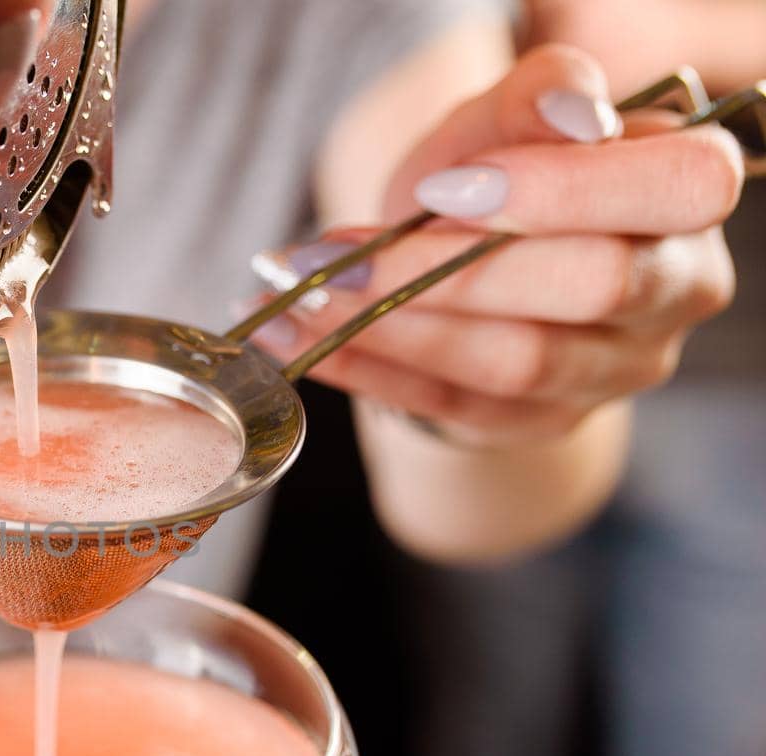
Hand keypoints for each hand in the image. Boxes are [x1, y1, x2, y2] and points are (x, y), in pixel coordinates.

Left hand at [253, 45, 744, 445]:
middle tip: (334, 256)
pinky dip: (372, 373)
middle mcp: (679, 287)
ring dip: (394, 329)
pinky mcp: (550, 420)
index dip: (559, 190)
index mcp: (690, 191)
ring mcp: (620, 367)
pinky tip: (305, 344)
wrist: (461, 253)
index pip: (670, 188)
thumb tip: (570, 111)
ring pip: (518, 362)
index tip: (440, 186)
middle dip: (449, 269)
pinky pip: (460, 410)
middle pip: (590, 285)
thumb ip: (532, 97)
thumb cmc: (492, 170)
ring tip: (302, 297)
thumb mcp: (500, 116)